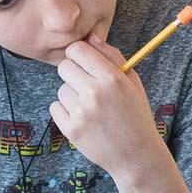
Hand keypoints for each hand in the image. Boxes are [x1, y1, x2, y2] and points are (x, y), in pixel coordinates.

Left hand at [48, 36, 170, 179]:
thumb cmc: (135, 114)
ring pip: (60, 89)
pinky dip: (66, 112)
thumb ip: (112, 56)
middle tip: (88, 87)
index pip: (77, 50)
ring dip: (71, 95)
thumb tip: (89, 37)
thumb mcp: (132, 81)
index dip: (79, 55)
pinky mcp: (70, 129)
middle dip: (74, 74)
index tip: (85, 64)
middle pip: (64, 67)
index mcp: (112, 78)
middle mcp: (95, 93)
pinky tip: (83, 119)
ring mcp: (81, 113)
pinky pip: (55, 108)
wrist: (136, 155)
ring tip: (90, 108)